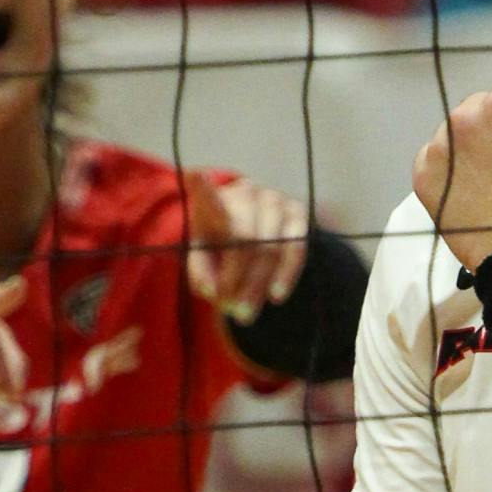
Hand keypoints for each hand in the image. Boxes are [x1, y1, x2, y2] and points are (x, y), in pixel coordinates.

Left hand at [186, 176, 308, 325]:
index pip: (207, 196)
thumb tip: (213, 291)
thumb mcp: (204, 260)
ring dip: (258, 285)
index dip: (202, 188)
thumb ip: (202, 273)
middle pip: (244, 238)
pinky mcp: (298, 213)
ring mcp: (274, 200)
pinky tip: (277, 296)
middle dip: (238, 279)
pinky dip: (286, 274)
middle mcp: (245, 193)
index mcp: (214, 201)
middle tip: (233, 312)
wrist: (257, 240)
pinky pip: (296, 247)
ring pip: (270, 247)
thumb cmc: (222, 250)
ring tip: (247, 315)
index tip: (194, 175)